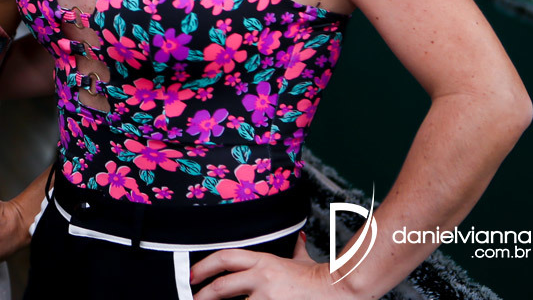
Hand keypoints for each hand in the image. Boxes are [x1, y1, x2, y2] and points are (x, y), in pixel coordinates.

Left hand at [191, 234, 351, 299]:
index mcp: (264, 262)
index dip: (204, 266)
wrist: (340, 290)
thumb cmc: (321, 279)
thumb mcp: (304, 260)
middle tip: (192, 299)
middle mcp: (261, 278)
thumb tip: (299, 238)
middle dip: (202, 294)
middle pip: (221, 286)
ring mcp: (266, 298)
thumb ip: (296, 250)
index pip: (225, 258)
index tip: (192, 275)